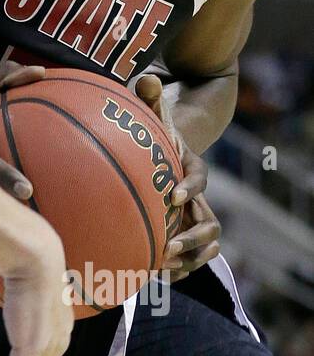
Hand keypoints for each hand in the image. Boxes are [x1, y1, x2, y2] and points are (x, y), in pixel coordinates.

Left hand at [134, 74, 220, 282]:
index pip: (199, 178)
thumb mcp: (154, 115)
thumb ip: (150, 99)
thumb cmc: (154, 136)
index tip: (173, 197)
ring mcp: (192, 219)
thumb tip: (145, 78)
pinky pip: (190, 258)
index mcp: (192, 168)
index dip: (190, 187)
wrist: (163, 155)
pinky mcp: (182, 234)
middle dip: (193, 239)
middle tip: (168, 248)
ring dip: (188, 260)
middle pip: (209, 224)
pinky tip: (153, 276)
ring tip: (163, 269)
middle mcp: (198, 198)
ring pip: (205, 245)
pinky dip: (178, 269)